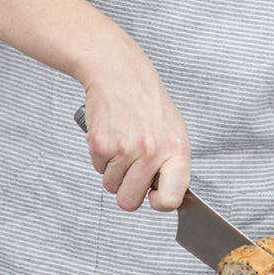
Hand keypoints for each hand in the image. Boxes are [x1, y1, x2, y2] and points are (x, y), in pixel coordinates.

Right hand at [79, 54, 189, 212]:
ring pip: (111, 185)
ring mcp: (125, 149)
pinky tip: (111, 134)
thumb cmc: (147, 100)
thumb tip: (166, 194)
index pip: (171, 199)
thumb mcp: (173, 129)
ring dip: (113, 170)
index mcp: (176, 149)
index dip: (159, 203)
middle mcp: (151, 151)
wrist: (119, 72)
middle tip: (130, 168)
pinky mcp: (101, 143)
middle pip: (130, 201)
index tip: (154, 197)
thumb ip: (172, 163)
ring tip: (122, 143)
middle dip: (126, 189)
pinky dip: (100, 156)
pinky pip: (97, 167)